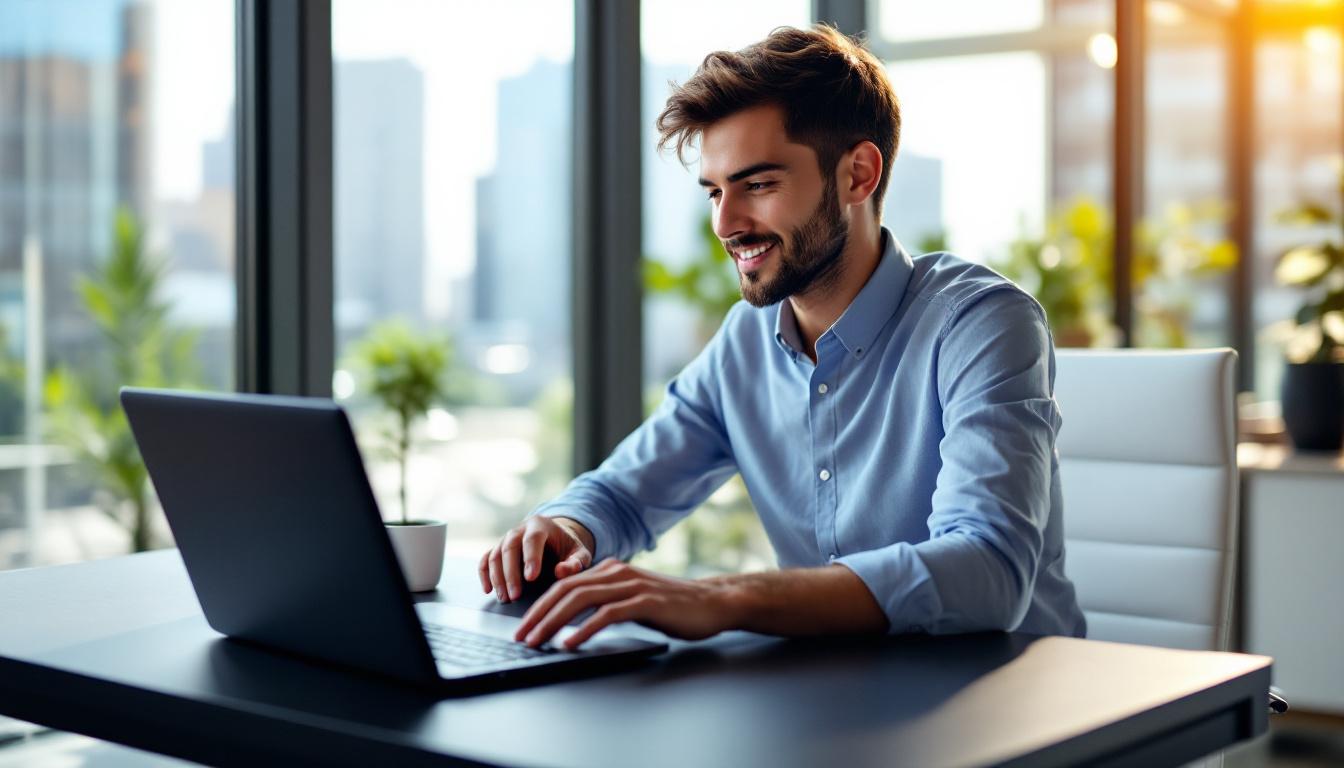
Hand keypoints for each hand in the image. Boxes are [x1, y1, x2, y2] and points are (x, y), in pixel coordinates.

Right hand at [478, 516, 593, 602]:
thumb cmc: (567, 548)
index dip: (531, 557)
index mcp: (540, 525)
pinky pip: (485, 559)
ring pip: (495, 555)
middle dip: (511, 573)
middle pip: (510, 547)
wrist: (554, 538)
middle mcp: (519, 530)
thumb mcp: (579, 552)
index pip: (533, 539)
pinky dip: (484, 574)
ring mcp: (506, 539)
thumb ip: (575, 562)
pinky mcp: (497, 549)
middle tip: (515, 596)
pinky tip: (488, 590)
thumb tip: (561, 572)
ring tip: (505, 598)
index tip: (531, 578)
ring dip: (497, 578)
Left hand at [513, 558, 736, 649]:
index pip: (565, 585)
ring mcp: (632, 585)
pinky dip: (584, 629)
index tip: (523, 626)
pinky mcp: (646, 602)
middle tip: (521, 637)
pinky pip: (607, 614)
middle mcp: (618, 573)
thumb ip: (607, 602)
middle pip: (566, 590)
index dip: (540, 606)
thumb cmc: (673, 606)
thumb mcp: (634, 599)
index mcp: (611, 570)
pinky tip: (570, 642)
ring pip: (581, 600)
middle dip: (538, 615)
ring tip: (537, 641)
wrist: (713, 602)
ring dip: (553, 622)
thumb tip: (573, 621)